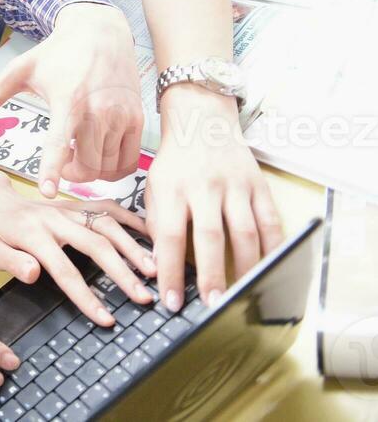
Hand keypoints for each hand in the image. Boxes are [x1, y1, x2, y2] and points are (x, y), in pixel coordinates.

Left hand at [0, 3, 142, 190]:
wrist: (101, 32)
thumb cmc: (58, 53)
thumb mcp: (22, 69)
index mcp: (67, 101)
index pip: (59, 144)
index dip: (53, 171)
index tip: (48, 192)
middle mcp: (98, 111)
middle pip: (87, 166)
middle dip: (71, 175)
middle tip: (63, 162)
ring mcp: (121, 116)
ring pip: (108, 168)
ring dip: (92, 172)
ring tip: (79, 153)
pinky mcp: (137, 119)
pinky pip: (129, 161)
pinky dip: (113, 168)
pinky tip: (99, 154)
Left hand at [0, 175, 155, 327]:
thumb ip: (11, 262)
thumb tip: (34, 274)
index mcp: (33, 234)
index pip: (64, 270)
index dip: (86, 296)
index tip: (106, 318)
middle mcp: (56, 219)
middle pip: (96, 245)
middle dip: (122, 273)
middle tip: (143, 297)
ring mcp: (69, 209)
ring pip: (107, 225)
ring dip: (132, 246)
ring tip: (154, 270)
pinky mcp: (77, 205)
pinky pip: (108, 208)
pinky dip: (131, 219)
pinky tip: (150, 234)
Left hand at [145, 90, 282, 309]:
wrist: (202, 120)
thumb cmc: (175, 162)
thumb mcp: (153, 187)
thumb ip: (156, 223)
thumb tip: (158, 265)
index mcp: (172, 189)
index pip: (168, 236)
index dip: (169, 271)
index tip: (171, 301)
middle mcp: (204, 187)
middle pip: (210, 238)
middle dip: (211, 276)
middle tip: (213, 305)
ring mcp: (235, 186)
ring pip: (245, 232)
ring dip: (244, 268)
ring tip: (241, 295)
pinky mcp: (259, 185)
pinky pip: (271, 222)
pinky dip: (273, 249)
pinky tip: (268, 269)